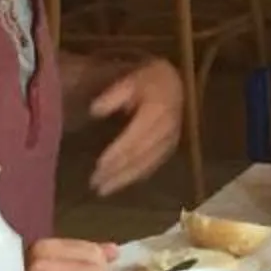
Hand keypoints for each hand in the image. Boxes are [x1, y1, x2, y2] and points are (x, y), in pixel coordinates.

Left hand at [87, 60, 183, 196]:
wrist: (175, 84)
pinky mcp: (170, 149)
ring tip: (104, 190)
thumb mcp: (130, 80)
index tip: (98, 165)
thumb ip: (114, 95)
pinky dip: (136, 177)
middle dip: (117, 171)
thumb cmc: (148, 81)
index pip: (135, 137)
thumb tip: (95, 110)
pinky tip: (121, 183)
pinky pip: (153, 166)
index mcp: (157, 111)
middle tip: (95, 183)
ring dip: (125, 179)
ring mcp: (171, 141)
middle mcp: (167, 130)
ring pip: (147, 165)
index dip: (117, 152)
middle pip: (139, 155)